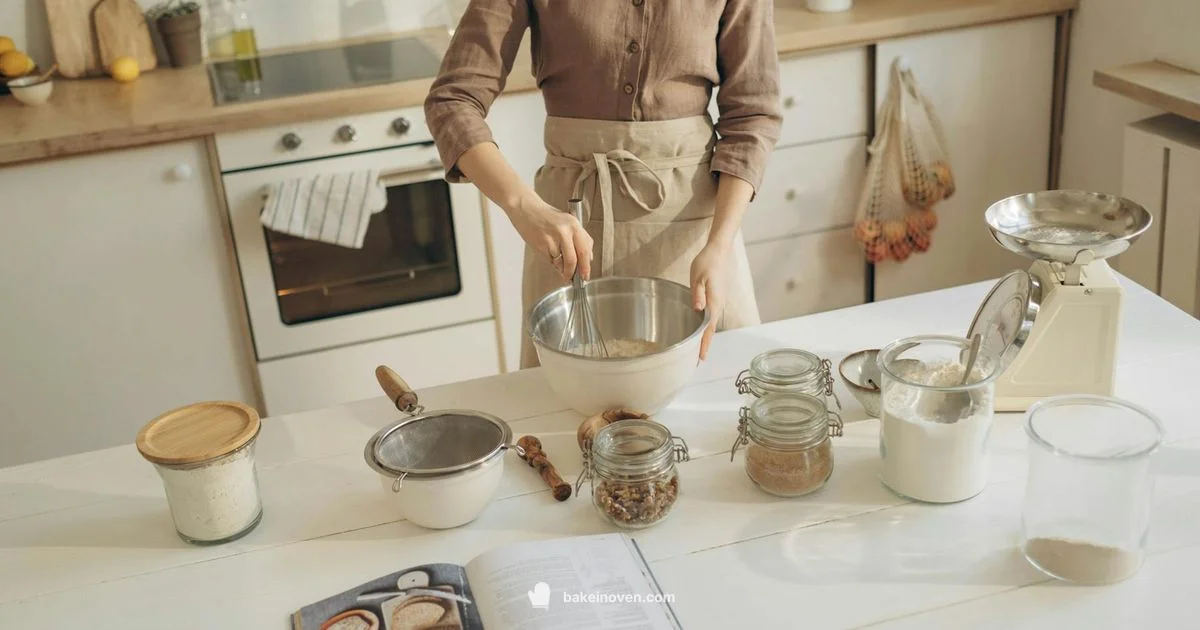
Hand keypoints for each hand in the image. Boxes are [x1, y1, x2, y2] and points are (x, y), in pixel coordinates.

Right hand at [507, 197, 592, 281]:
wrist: (526, 209)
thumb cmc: (547, 216)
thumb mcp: (568, 222)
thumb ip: (581, 238)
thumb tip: (589, 257)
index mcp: (574, 225)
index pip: (585, 251)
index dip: (586, 267)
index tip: (585, 275)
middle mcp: (564, 231)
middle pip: (573, 260)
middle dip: (573, 273)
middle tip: (573, 278)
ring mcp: (551, 239)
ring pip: (560, 263)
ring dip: (561, 268)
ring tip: (558, 260)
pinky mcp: (541, 245)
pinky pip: (550, 260)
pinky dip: (552, 262)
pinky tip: (549, 252)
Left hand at [690, 245, 728, 360]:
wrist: (718, 252)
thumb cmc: (706, 263)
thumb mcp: (698, 278)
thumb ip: (698, 294)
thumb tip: (697, 309)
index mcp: (713, 302)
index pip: (709, 328)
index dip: (704, 343)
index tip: (700, 357)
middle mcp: (718, 305)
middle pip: (711, 330)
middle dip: (704, 345)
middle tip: (697, 360)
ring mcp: (718, 303)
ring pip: (711, 325)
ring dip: (705, 338)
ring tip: (697, 350)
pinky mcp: (716, 299)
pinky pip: (710, 318)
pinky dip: (706, 328)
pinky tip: (700, 331)